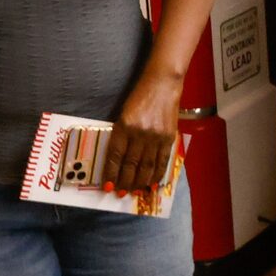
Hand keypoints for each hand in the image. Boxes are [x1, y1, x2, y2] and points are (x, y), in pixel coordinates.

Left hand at [108, 66, 184, 193]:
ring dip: (139, 182)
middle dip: (125, 181)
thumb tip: (118, 159)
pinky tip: (151, 183)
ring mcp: (156, 136)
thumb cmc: (139, 96)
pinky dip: (157, 174)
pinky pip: (162, 161)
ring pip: (147, 166)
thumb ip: (121, 134)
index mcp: (124, 125)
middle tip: (120, 192)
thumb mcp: (124, 113)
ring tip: (134, 192)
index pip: (115, 155)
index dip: (111, 172)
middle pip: (131, 164)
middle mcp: (140, 133)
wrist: (163, 84)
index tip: (107, 185)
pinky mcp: (169, 137)